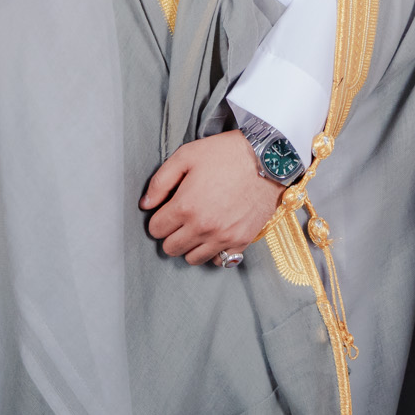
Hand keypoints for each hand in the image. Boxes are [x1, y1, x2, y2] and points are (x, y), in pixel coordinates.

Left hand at [141, 131, 284, 263]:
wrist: (268, 158)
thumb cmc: (226, 153)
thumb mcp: (187, 155)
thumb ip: (160, 181)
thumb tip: (145, 205)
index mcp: (185, 206)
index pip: (155, 229)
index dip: (159, 218)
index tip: (169, 209)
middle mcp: (202, 227)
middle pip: (171, 248)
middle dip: (171, 234)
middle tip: (182, 219)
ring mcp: (223, 237)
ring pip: (192, 258)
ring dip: (191, 245)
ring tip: (199, 227)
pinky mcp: (242, 241)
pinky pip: (220, 260)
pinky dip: (215, 251)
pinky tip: (217, 234)